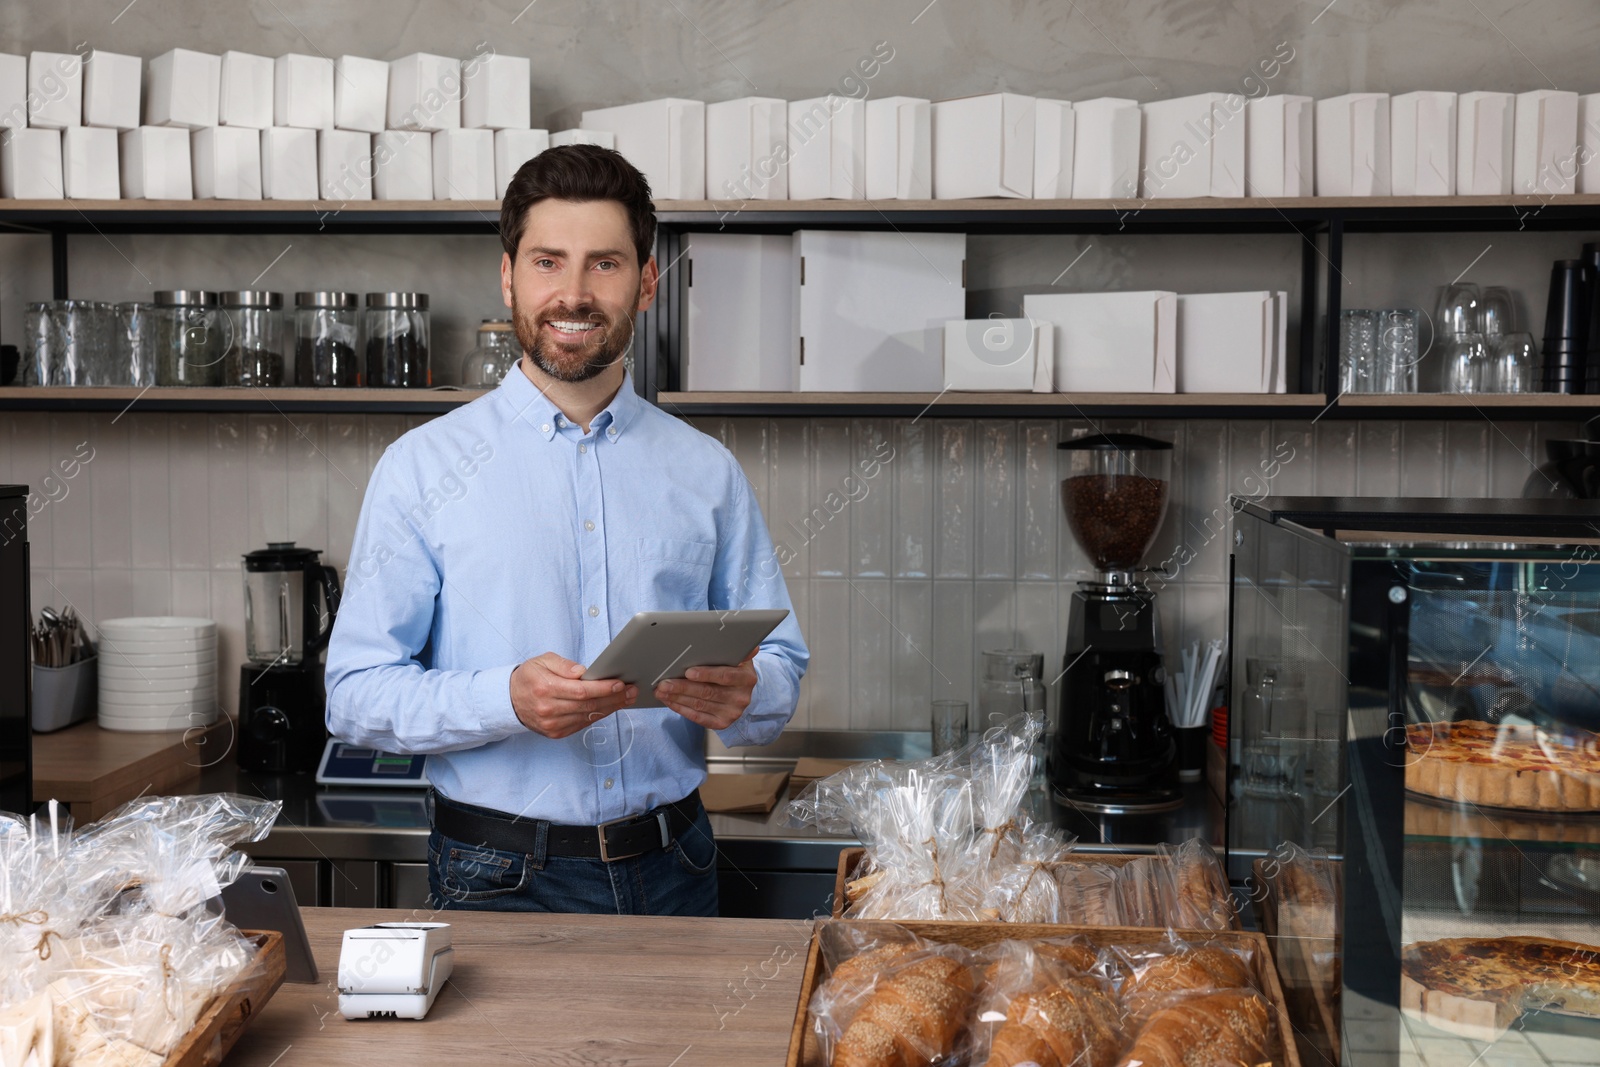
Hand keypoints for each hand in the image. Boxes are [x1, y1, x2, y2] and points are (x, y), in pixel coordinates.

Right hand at [511, 652, 637, 739]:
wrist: (510, 700)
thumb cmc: (529, 677)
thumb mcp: (542, 661)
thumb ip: (563, 664)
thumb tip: (583, 672)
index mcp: (545, 688)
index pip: (581, 691)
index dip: (603, 688)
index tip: (620, 684)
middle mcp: (548, 709)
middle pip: (588, 705)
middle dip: (614, 698)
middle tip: (631, 691)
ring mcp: (552, 724)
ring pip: (588, 716)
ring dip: (611, 708)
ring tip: (626, 698)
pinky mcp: (556, 733)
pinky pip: (583, 724)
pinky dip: (598, 715)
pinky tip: (610, 707)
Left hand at [656, 647, 759, 730]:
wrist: (741, 692)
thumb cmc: (734, 669)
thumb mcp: (738, 658)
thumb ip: (735, 649)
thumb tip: (738, 637)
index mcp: (746, 678)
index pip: (725, 676)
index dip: (706, 674)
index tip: (688, 672)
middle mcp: (740, 697)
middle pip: (708, 692)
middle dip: (683, 687)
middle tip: (664, 683)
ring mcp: (732, 712)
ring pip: (700, 705)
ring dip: (677, 698)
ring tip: (661, 691)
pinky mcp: (722, 723)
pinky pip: (698, 717)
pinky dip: (681, 709)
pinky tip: (670, 701)